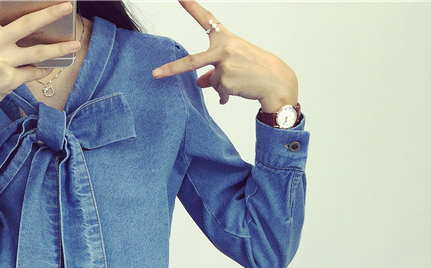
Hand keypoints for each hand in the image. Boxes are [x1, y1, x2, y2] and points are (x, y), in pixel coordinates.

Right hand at [0, 0, 80, 135]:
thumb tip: (28, 22)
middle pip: (27, 24)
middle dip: (50, 14)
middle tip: (67, 6)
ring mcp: (2, 61)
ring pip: (38, 52)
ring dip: (59, 48)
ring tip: (75, 45)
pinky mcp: (9, 79)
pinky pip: (34, 72)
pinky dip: (44, 70)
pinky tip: (52, 67)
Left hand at [152, 0, 297, 112]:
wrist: (276, 81)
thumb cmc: (255, 69)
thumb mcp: (233, 63)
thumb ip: (213, 71)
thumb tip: (198, 83)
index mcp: (226, 39)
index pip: (207, 20)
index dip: (192, 8)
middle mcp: (224, 49)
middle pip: (191, 62)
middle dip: (171, 70)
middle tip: (154, 74)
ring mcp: (225, 66)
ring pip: (212, 83)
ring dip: (224, 86)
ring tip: (241, 80)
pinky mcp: (227, 82)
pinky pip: (220, 93)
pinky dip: (227, 95)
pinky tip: (241, 88)